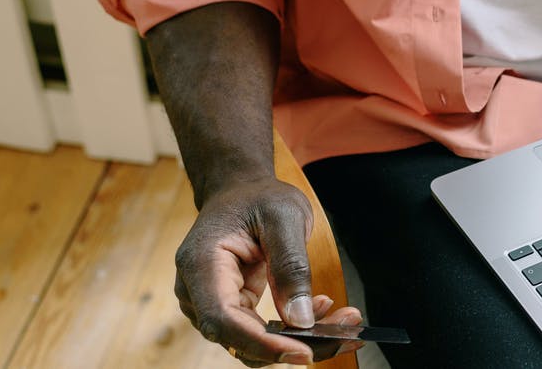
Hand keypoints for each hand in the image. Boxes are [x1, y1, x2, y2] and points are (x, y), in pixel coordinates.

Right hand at [174, 178, 362, 366]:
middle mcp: (196, 292)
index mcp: (201, 264)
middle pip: (239, 339)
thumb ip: (291, 266)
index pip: (223, 319)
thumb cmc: (258, 197)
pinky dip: (293, 330)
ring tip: (344, 320)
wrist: (241, 191)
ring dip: (299, 340)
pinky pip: (259, 333)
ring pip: (251, 343)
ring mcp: (210, 304)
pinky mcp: (230, 309)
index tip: (304, 351)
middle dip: (293, 344)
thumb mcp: (284, 217)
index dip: (262, 342)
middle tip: (345, 335)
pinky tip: (323, 308)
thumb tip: (302, 319)